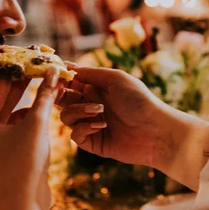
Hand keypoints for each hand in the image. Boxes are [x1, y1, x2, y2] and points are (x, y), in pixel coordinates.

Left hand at [0, 72, 59, 202]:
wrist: (25, 204)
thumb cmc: (26, 163)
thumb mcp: (36, 124)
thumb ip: (44, 96)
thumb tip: (52, 72)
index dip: (15, 75)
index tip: (27, 61)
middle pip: (1, 104)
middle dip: (21, 88)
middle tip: (37, 69)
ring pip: (8, 118)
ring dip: (26, 105)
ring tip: (42, 88)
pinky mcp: (1, 159)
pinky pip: (12, 133)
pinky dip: (26, 122)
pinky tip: (40, 112)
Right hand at [57, 65, 205, 175]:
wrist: (155, 130)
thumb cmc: (139, 100)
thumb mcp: (115, 79)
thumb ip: (90, 74)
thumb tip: (69, 67)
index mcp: (97, 89)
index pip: (71, 82)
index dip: (60, 79)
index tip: (53, 75)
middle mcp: (91, 105)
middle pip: (63, 100)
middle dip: (60, 95)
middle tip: (60, 93)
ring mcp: (91, 124)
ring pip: (66, 116)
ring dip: (78, 111)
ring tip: (98, 111)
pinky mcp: (93, 142)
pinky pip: (75, 134)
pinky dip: (84, 127)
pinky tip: (102, 125)